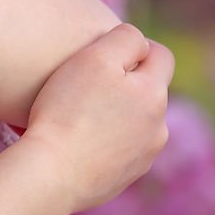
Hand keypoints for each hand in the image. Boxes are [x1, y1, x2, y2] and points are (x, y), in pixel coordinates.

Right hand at [23, 23, 173, 212]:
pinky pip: (123, 147)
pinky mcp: (126, 175)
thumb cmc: (68, 110)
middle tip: (86, 81)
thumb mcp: (95, 58)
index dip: (136, 46)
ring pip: (137, 120)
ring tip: (81, 113)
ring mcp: (144, 155)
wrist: (53, 172)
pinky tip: (80, 140)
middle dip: (125, 81)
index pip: (161, 55)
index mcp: (153, 93)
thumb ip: (126, 39)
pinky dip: (108, 139)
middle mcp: (158, 126)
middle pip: (148, 89)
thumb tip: (141, 43)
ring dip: (118, 111)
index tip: (107, 51)